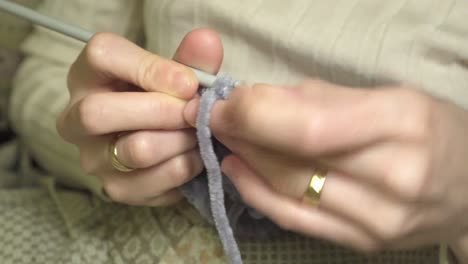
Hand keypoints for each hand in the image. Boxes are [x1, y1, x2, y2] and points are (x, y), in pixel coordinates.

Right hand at [57, 29, 223, 205]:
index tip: (189, 83)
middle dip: (162, 111)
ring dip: (180, 141)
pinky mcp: (116, 188)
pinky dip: (185, 168)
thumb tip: (206, 41)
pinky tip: (197, 156)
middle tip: (195, 112)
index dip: (152, 69)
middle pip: (99, 113)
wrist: (162, 141)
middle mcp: (76, 118)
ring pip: (134, 150)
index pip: (102, 57)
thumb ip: (191, 60)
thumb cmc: (164, 98)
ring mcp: (92, 158)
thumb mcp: (175, 75)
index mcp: (87, 75)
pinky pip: (154, 182)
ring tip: (200, 134)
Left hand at [184, 80, 467, 253]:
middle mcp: (392, 178)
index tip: (227, 102)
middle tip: (215, 116)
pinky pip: (295, 219)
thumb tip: (260, 98)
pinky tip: (237, 171)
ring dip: (245, 160)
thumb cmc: (430, 131)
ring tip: (224, 138)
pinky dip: (257, 193)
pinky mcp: (361, 242)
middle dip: (241, 134)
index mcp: (401, 125)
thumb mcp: (388, 96)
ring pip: (287, 190)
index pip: (309, 127)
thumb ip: (322, 98)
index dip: (255, 114)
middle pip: (292, 160)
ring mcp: (376, 220)